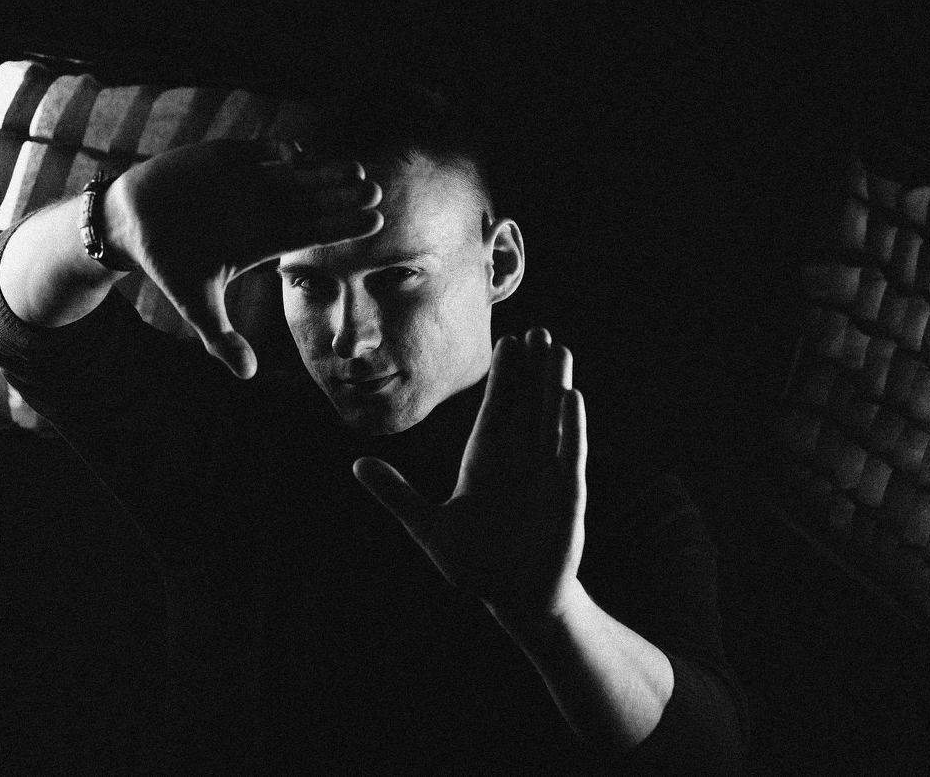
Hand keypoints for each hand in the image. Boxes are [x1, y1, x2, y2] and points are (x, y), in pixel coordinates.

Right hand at [105, 139, 383, 377]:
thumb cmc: (168, 264)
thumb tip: (248, 376)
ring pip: (298, 174)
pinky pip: (264, 151)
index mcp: (266, 240)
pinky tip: (300, 154)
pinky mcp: (229, 157)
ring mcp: (250, 182)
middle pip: (315, 201)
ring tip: (355, 168)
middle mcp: (265, 209)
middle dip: (344, 196)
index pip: (314, 233)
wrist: (131, 225)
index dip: (343, 227)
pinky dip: (282, 150)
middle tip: (375, 191)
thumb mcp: (195, 304)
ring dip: (325, 170)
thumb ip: (221, 337)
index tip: (375, 222)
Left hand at [353, 327, 586, 619]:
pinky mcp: (565, 495)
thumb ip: (396, 494)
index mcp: (484, 464)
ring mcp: (543, 475)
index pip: (495, 410)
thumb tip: (357, 464)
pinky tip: (571, 397)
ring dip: (555, 385)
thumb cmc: (475, 565)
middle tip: (538, 330)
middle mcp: (516, 462)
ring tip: (560, 349)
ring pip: (550, 419)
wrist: (515, 599)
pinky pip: (568, 453)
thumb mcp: (428, 527)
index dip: (502, 377)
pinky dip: (570, 427)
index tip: (506, 341)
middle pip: (525, 405)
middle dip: (532, 369)